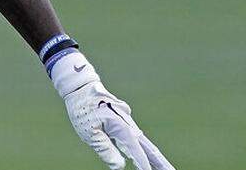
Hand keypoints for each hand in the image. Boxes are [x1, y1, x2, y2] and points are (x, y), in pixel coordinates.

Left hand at [52, 52, 174, 169]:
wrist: (80, 85)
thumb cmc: (82, 108)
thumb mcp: (88, 132)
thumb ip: (105, 149)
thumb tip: (119, 166)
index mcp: (120, 126)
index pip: (135, 149)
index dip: (142, 162)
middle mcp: (128, 124)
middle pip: (148, 146)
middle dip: (160, 161)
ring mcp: (127, 122)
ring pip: (144, 143)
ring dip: (154, 157)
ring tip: (165, 169)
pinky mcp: (123, 121)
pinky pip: (136, 138)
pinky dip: (144, 149)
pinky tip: (148, 159)